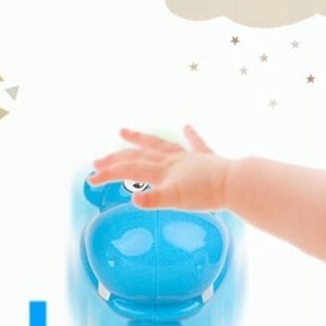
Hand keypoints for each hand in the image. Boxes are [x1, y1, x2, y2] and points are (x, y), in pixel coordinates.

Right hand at [89, 125, 230, 210]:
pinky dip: (191, 135)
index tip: (90, 180)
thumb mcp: (176, 200)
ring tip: (124, 131)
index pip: (129, 170)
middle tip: (98, 161)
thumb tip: (134, 199)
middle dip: (116, 158)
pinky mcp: (206, 158)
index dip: (108, 175)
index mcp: (163, 170)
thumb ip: (154, 199)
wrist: (235, 184)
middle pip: (138, 156)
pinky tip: (187, 126)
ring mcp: (188, 157)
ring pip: (159, 145)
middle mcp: (172, 160)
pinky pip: (196, 144)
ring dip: (141, 139)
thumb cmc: (206, 193)